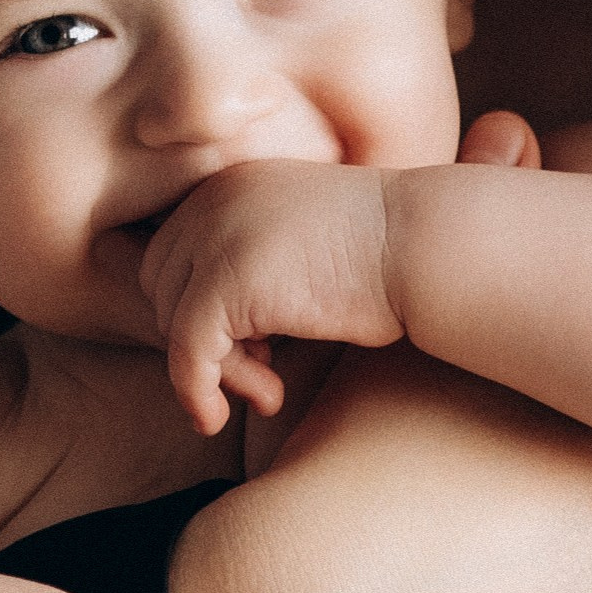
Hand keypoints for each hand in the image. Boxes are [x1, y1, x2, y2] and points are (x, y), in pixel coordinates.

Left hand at [140, 161, 403, 431]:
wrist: (430, 245)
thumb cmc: (392, 257)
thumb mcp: (306, 245)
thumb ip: (255, 268)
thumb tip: (213, 339)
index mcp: (231, 184)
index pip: (175, 258)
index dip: (205, 311)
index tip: (261, 345)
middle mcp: (211, 201)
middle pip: (161, 289)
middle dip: (202, 342)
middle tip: (264, 371)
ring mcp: (213, 237)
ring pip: (173, 325)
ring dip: (216, 373)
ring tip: (267, 391)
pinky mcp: (224, 282)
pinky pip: (186, 354)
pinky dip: (202, 392)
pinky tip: (247, 408)